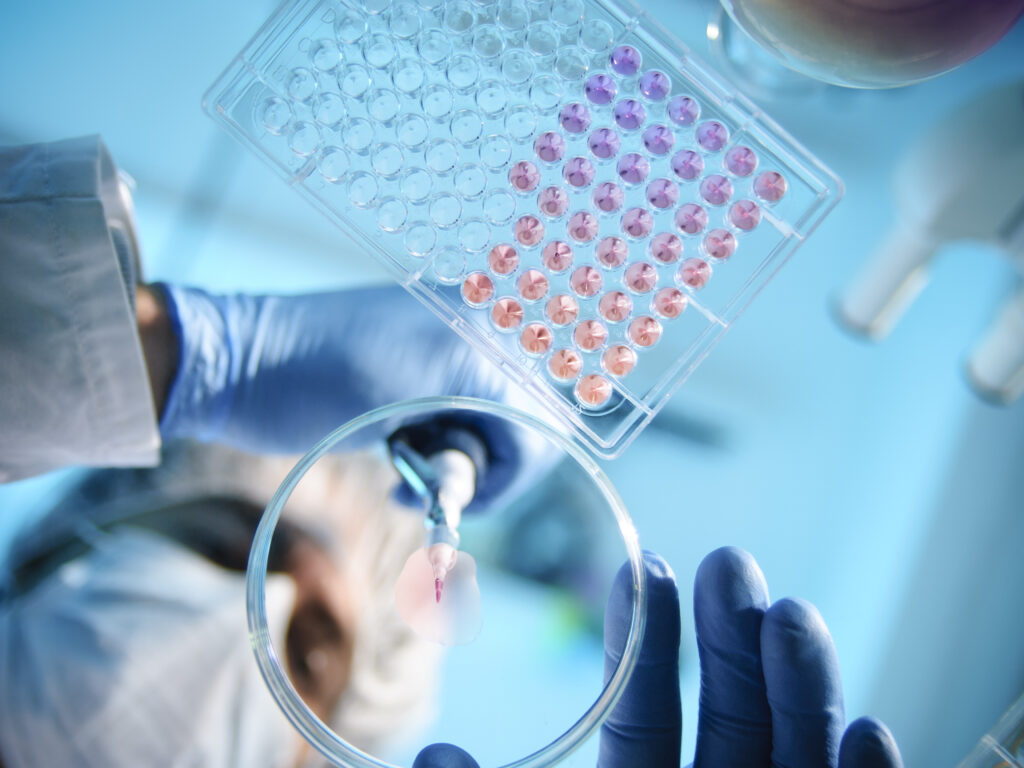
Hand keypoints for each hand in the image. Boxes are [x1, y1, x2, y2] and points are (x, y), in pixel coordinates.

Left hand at [154, 283, 549, 509]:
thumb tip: (530, 446)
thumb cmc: (305, 390)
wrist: (235, 360)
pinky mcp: (422, 347)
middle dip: (485, 461)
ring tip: (405, 467)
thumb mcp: (397, 416)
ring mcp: (448, 332)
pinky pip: (463, 396)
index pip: (539, 423)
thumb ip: (476, 421)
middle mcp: (475, 325)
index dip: (510, 475)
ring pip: (493, 411)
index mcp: (477, 337)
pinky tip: (399, 442)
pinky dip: (441, 430)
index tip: (464, 502)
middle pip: (524, 415)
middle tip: (431, 484)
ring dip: (460, 449)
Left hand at [412, 547, 902, 767]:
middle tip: (730, 559)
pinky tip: (868, 724)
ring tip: (790, 610)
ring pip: (794, 752)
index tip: (650, 566)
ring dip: (801, 683)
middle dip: (733, 639)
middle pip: (730, 721)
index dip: (648, 642)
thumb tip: (434, 754)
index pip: (644, 720)